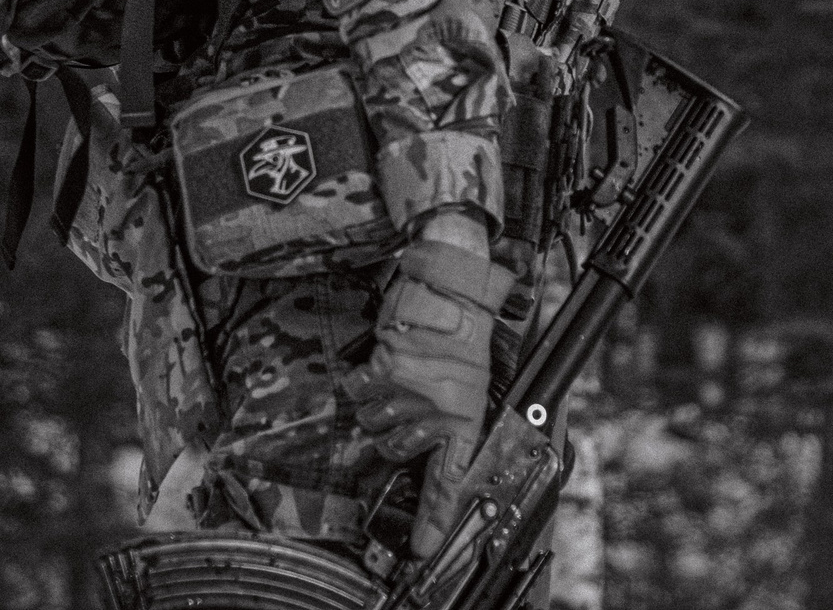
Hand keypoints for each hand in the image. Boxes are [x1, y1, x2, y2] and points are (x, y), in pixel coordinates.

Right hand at [350, 220, 514, 557]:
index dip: (434, 516)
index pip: (449, 480)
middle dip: (391, 434)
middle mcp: (435, 412)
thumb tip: (426, 452)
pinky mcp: (384, 369)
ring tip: (398, 378)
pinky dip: (364, 380)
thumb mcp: (473, 385)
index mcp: (464, 419)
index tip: (423, 544)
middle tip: (403, 409)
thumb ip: (448, 423)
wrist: (453, 288)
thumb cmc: (464, 335)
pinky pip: (359, 390)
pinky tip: (384, 363)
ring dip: (378, 404)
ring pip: (373, 422)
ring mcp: (407, 393)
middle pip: (393, 451)